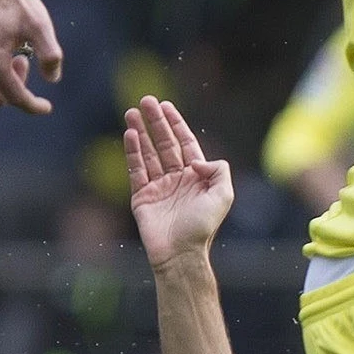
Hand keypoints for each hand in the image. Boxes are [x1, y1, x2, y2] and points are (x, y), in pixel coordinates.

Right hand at [124, 96, 233, 265]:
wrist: (181, 253)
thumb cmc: (203, 227)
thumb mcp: (223, 195)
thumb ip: (218, 170)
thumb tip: (195, 160)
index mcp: (197, 177)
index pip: (185, 143)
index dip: (176, 124)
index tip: (166, 105)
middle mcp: (177, 179)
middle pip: (164, 143)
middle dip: (156, 122)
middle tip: (145, 100)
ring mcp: (158, 187)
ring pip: (148, 153)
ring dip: (141, 132)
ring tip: (131, 112)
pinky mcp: (142, 197)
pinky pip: (136, 170)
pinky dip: (132, 152)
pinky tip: (130, 135)